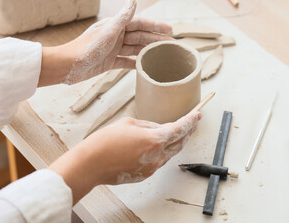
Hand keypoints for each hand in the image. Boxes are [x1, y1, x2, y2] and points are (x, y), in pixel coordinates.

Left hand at [39, 0, 172, 85]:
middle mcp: (116, 37)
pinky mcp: (109, 62)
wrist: (68, 66)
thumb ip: (122, 18)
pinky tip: (146, 66)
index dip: (155, 26)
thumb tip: (133, 0)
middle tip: (172, 44)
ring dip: (148, 51)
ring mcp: (113, 50)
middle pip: (140, 37)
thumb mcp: (107, 32)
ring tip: (163, 55)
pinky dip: (136, 64)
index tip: (170, 29)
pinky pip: (126, 62)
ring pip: (135, 49)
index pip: (140, 24)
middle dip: (156, 40)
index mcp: (115, 27)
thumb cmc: (85, 48)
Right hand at [48, 111, 201, 203]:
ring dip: (174, 143)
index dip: (191, 121)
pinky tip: (155, 146)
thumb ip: (148, 125)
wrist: (90, 164)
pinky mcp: (144, 174)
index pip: (180, 129)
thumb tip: (159, 128)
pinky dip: (161, 152)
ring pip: (170, 153)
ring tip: (174, 133)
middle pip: (179, 143)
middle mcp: (156, 156)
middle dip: (187, 132)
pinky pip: (158, 161)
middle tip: (191, 123)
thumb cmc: (105, 142)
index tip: (198, 115)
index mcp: (154, 140)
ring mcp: (151, 167)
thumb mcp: (128, 123)